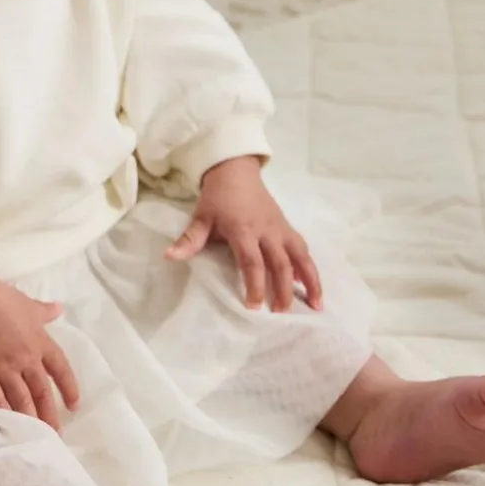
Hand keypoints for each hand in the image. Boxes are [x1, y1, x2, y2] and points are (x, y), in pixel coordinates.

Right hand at [0, 278, 79, 429]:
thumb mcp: (28, 304)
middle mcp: (26, 359)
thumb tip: (60, 308)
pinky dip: (1, 412)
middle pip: (41, 391)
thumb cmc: (0, 298)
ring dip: (29, 419)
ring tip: (34, 437)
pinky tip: (6, 426)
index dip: (69, 388)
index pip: (60, 369)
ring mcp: (4, 369)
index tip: (74, 406)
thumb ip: (45, 311)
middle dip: (49, 414)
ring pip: (21, 400)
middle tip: (55, 435)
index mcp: (40, 342)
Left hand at [165, 156, 322, 312]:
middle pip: (280, 264)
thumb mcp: (201, 217)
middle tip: (280, 314)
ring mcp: (280, 229)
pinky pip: (302, 249)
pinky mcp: (288, 227)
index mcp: (244, 230)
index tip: (253, 306)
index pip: (252, 262)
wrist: (236, 170)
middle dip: (283, 290)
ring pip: (300, 257)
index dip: (254, 285)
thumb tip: (169, 257)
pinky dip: (310, 268)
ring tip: (315, 306)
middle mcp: (267, 231)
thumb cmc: (217, 197)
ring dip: (310, 281)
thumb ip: (190, 239)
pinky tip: (312, 287)